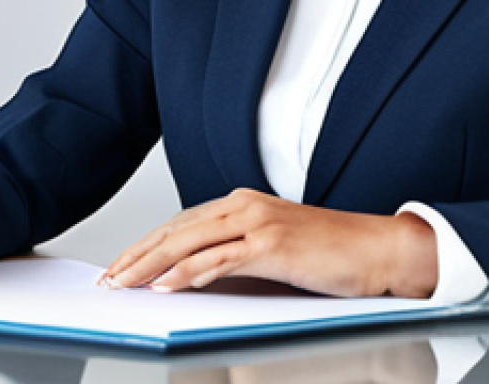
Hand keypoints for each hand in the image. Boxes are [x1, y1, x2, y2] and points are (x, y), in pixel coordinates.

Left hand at [101, 188, 437, 298]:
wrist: (378, 249)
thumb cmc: (330, 254)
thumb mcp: (273, 250)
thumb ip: (237, 256)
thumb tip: (198, 279)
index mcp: (240, 203)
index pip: (180, 224)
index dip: (146, 243)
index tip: (121, 263)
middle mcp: (243, 205)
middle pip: (175, 230)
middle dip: (137, 254)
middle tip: (110, 276)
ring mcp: (257, 222)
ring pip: (189, 242)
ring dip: (150, 264)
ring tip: (125, 282)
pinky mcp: (272, 245)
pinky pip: (219, 259)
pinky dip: (187, 272)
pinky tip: (166, 284)